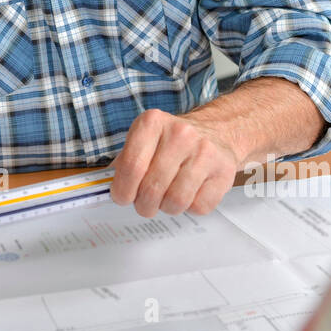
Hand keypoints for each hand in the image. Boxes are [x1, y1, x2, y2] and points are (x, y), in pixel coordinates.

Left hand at [108, 108, 242, 217]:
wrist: (216, 131)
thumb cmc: (173, 141)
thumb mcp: (144, 139)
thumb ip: (125, 162)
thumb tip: (106, 189)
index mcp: (153, 122)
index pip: (131, 166)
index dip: (122, 190)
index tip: (122, 197)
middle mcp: (180, 134)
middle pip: (151, 188)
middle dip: (144, 204)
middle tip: (145, 202)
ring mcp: (204, 152)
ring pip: (175, 201)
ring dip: (167, 207)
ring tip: (167, 196)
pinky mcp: (223, 171)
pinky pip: (198, 206)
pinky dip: (190, 207)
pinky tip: (190, 192)